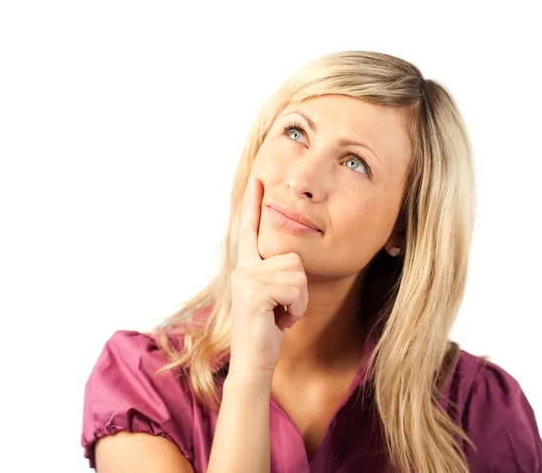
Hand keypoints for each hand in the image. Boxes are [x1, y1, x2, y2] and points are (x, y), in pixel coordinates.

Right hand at [228, 177, 308, 378]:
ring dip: (299, 300)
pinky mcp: (255, 293)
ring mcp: (246, 279)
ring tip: (281, 315)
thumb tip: (290, 258)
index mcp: (246, 266)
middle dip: (299, 288)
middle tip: (283, 309)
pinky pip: (295, 289)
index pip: (250, 229)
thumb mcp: (273, 296)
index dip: (253, 204)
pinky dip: (296, 309)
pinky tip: (280, 321)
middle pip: (292, 257)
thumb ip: (275, 273)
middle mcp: (243, 269)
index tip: (258, 179)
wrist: (254, 362)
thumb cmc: (267, 329)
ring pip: (297, 273)